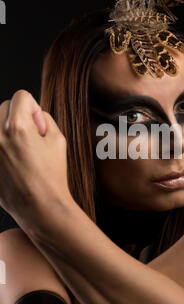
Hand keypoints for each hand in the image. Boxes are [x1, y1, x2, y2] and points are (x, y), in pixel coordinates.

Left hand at [0, 90, 71, 229]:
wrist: (40, 207)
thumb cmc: (52, 176)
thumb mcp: (59, 140)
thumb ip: (46, 120)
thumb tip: (34, 115)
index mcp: (17, 127)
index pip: (21, 96)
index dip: (34, 108)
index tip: (39, 126)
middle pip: (3, 107)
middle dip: (17, 116)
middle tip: (30, 138)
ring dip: (6, 130)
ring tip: (20, 150)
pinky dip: (2, 147)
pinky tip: (13, 162)